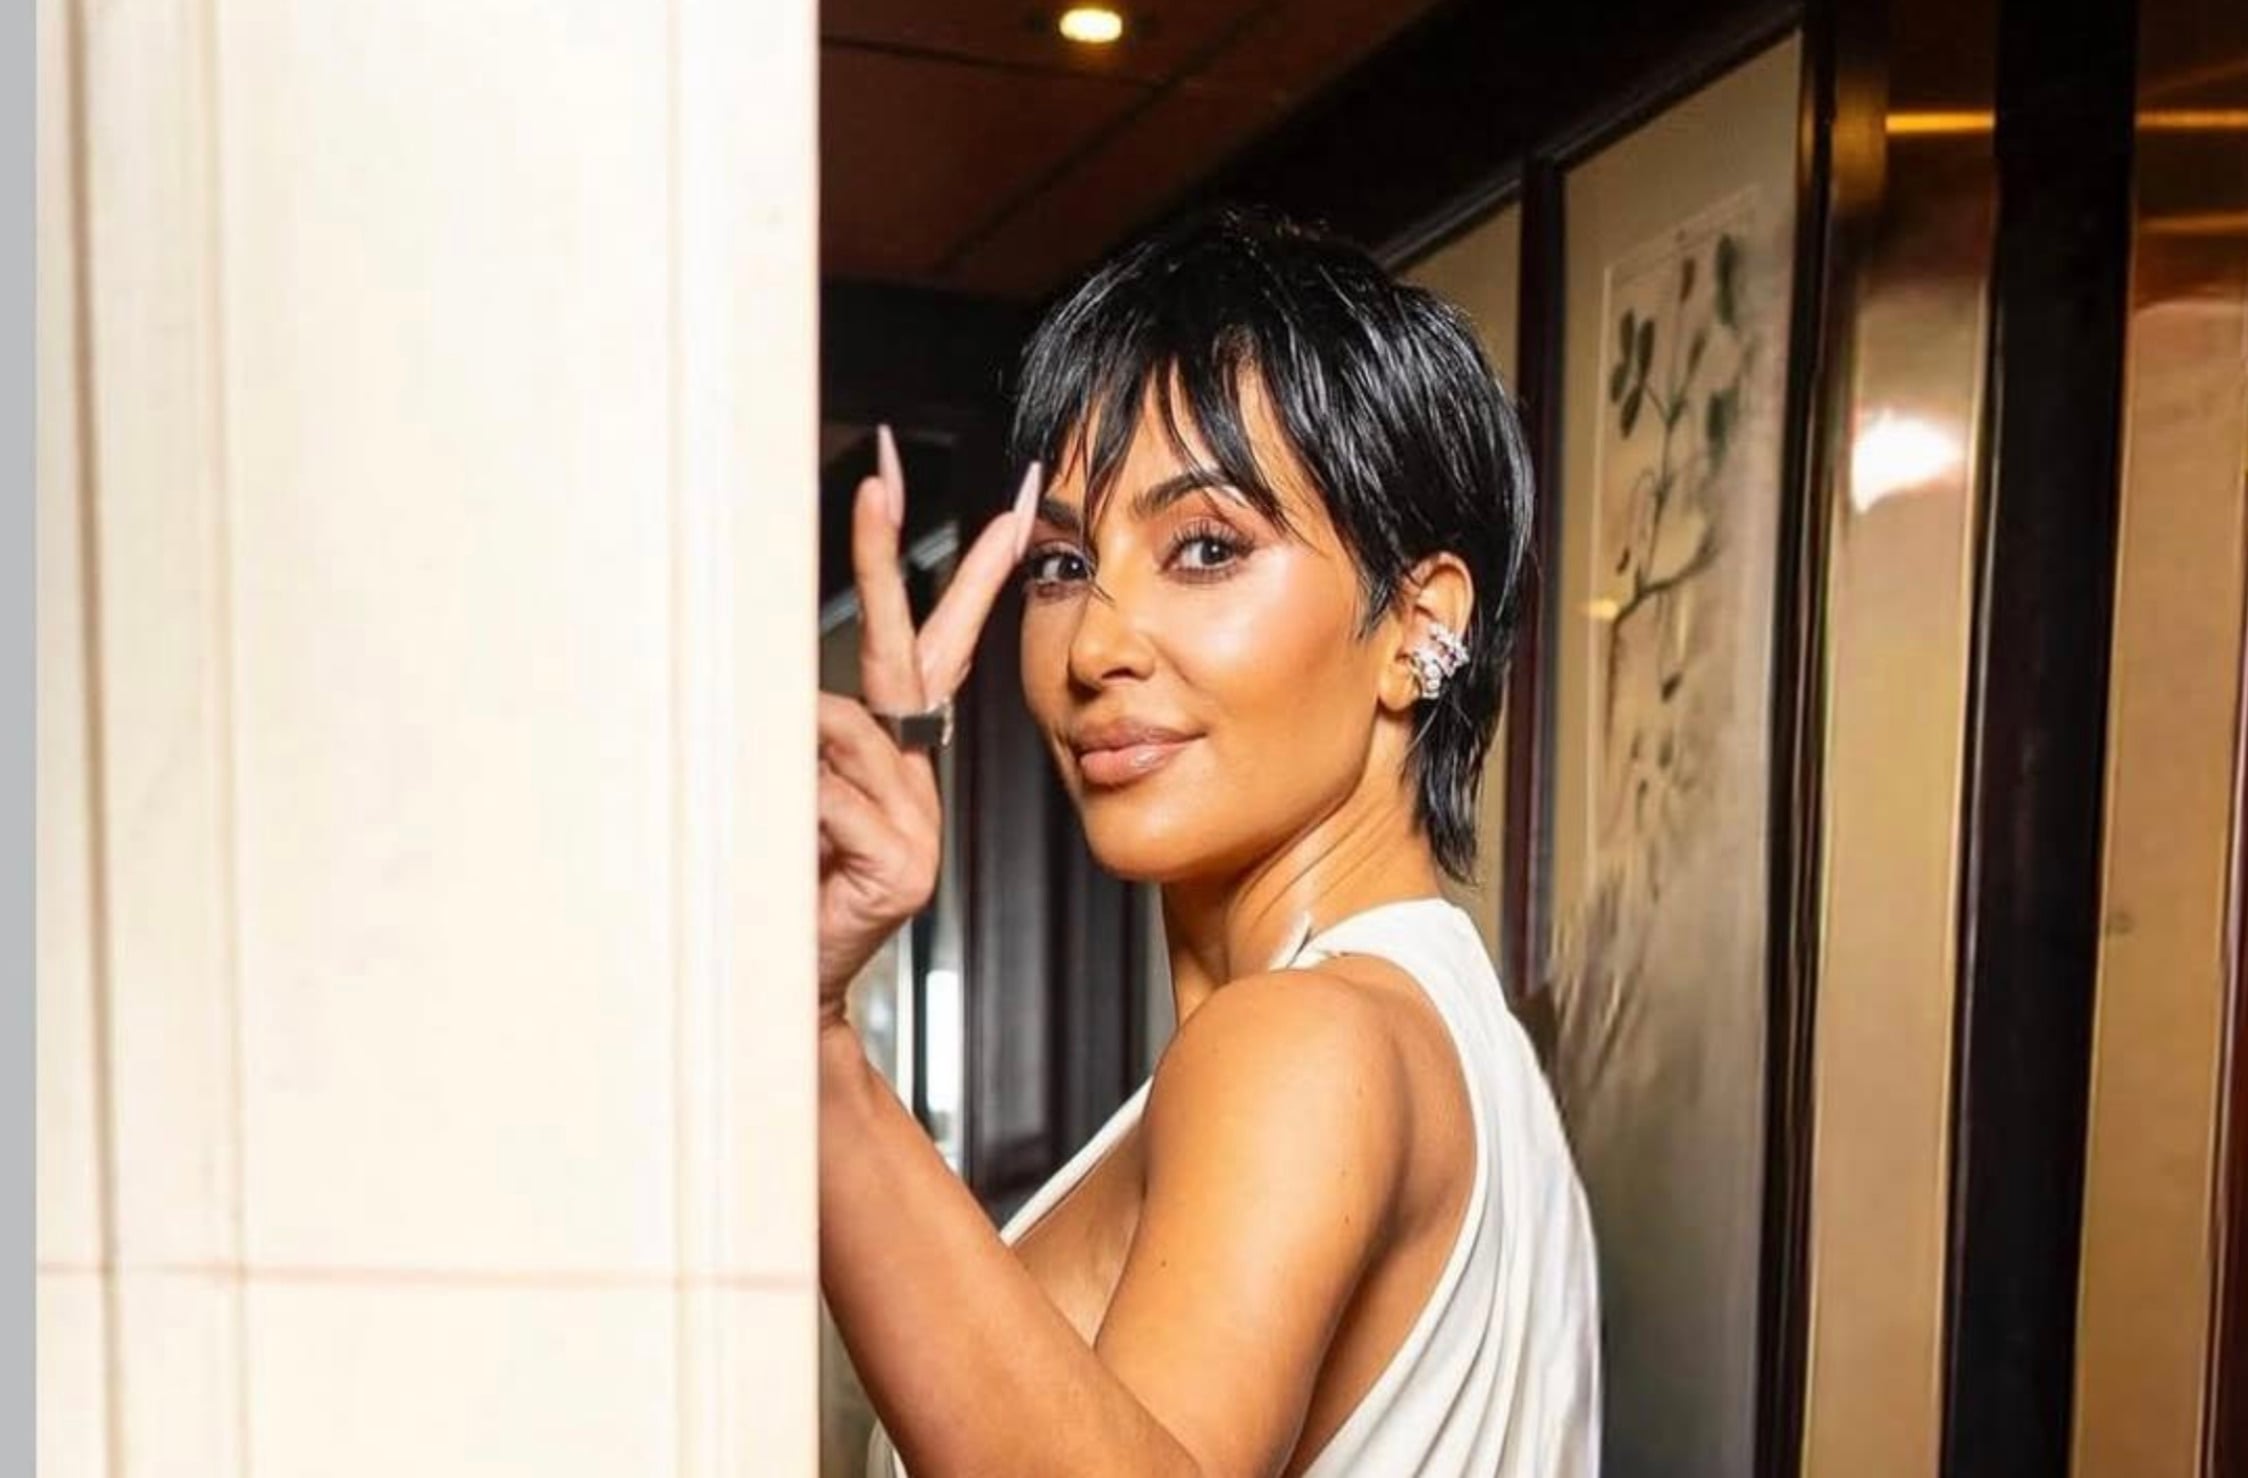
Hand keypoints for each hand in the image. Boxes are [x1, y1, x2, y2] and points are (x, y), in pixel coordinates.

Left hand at [818, 426, 1041, 1028]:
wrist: (785, 990)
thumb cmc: (780, 892)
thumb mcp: (789, 799)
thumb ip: (807, 740)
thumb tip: (800, 686)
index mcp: (895, 756)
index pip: (940, 645)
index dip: (970, 572)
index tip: (996, 501)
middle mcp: (914, 779)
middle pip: (909, 651)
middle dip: (885, 560)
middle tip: (879, 477)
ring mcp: (918, 824)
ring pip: (843, 733)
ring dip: (792, 759)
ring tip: (772, 817)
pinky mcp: (905, 866)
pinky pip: (831, 797)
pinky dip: (796, 806)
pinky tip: (792, 844)